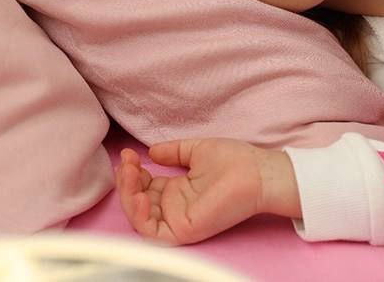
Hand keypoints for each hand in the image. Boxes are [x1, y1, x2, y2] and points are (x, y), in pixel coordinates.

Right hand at [116, 138, 300, 244]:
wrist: (256, 171)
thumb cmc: (235, 160)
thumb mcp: (196, 151)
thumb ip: (174, 152)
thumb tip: (153, 151)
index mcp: (178, 190)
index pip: (144, 187)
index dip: (132, 172)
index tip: (130, 153)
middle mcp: (175, 206)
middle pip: (138, 202)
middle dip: (126, 182)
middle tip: (126, 163)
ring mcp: (179, 219)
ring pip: (140, 219)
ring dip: (128, 197)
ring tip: (130, 174)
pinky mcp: (185, 230)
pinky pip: (153, 233)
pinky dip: (140, 218)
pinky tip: (139, 196)